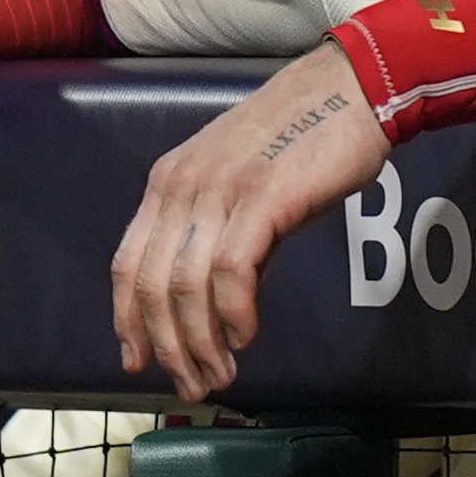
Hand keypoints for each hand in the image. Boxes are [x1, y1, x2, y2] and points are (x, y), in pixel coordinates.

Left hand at [112, 43, 385, 402]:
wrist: (348, 90)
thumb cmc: (300, 141)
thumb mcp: (241, 188)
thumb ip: (221, 240)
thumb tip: (219, 308)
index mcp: (167, 183)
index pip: (127, 263)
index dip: (128, 320)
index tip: (138, 361)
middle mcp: (181, 186)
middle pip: (150, 284)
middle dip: (166, 347)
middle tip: (191, 386)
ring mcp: (219, 190)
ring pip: (186, 286)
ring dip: (201, 342)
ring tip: (221, 374)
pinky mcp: (261, 198)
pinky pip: (231, 271)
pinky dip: (234, 313)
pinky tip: (247, 335)